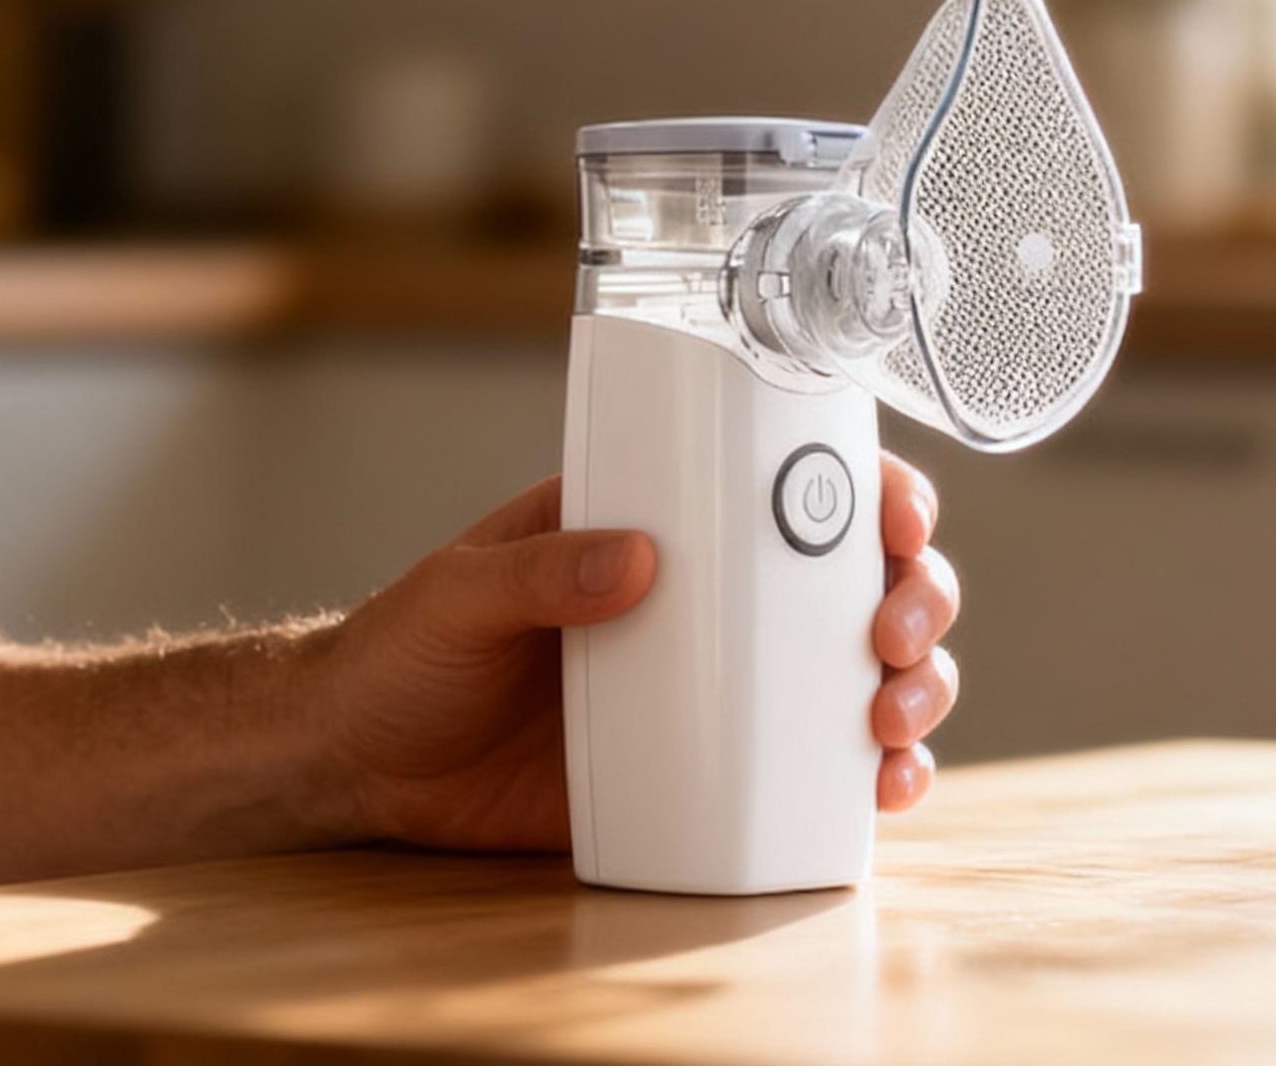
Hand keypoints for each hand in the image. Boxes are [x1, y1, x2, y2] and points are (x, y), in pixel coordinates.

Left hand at [299, 455, 964, 849]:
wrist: (361, 765)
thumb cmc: (404, 652)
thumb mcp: (460, 594)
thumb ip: (540, 573)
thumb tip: (636, 560)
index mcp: (658, 528)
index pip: (782, 488)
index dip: (867, 491)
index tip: (897, 515)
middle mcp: (708, 605)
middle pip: (854, 582)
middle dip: (913, 597)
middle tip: (894, 631)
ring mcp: (715, 693)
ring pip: (857, 675)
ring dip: (914, 687)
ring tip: (894, 718)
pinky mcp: (703, 776)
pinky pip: (810, 772)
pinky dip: (870, 778)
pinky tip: (887, 787)